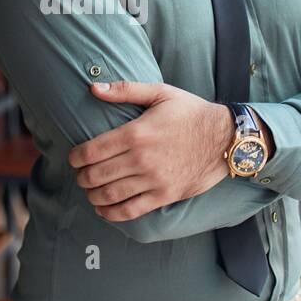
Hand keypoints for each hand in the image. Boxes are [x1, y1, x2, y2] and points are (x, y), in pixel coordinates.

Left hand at [67, 80, 238, 222]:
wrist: (225, 137)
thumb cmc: (191, 112)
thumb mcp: (160, 93)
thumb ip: (125, 90)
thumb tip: (93, 88)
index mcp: (135, 133)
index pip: (91, 151)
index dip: (75, 157)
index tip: (74, 158)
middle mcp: (141, 159)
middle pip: (95, 175)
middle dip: (81, 177)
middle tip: (81, 175)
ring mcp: (153, 180)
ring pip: (109, 195)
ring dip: (92, 196)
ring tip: (90, 191)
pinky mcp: (164, 195)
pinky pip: (130, 210)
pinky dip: (111, 213)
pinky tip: (104, 209)